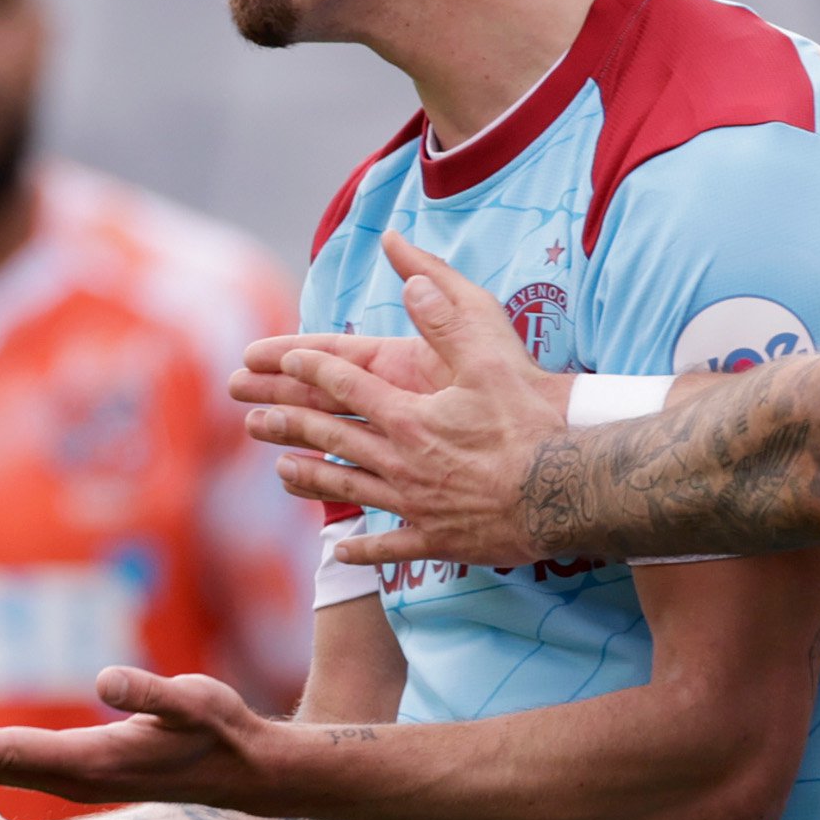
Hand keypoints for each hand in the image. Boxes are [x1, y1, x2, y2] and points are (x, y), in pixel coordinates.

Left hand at [0, 668, 285, 809]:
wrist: (251, 774)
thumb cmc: (224, 730)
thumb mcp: (195, 701)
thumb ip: (152, 692)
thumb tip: (106, 677)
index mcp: (91, 761)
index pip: (7, 755)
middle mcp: (78, 776)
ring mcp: (84, 780)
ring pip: (7, 770)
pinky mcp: (92, 774)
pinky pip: (26, 768)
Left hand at [244, 236, 570, 568]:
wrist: (568, 493)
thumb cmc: (534, 423)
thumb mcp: (491, 355)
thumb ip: (446, 314)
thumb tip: (408, 271)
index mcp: (408, 416)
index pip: (347, 384)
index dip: (312, 368)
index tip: (282, 358)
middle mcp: (401, 462)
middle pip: (332, 438)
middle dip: (289, 422)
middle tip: (251, 417)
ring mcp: (416, 505)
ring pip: (349, 489)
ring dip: (311, 479)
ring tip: (280, 471)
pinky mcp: (440, 541)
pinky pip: (391, 545)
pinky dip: (363, 546)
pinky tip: (342, 549)